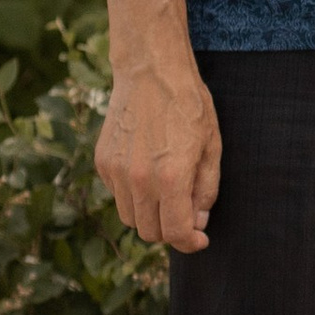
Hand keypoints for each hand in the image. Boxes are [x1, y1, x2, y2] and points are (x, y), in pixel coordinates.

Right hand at [95, 50, 222, 254]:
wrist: (151, 72)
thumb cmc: (189, 106)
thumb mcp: (212, 147)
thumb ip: (206, 190)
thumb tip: (196, 223)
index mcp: (170, 177)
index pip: (175, 233)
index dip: (190, 243)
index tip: (200, 239)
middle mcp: (138, 180)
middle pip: (149, 232)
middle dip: (170, 231)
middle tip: (186, 216)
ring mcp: (116, 172)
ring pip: (130, 218)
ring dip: (150, 216)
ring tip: (168, 193)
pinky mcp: (102, 162)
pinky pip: (118, 196)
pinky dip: (134, 196)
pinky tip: (149, 172)